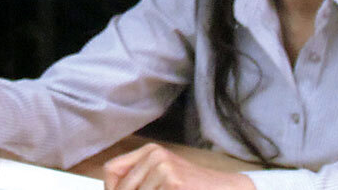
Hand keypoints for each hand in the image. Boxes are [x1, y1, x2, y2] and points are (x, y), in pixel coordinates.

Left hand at [103, 143, 255, 189]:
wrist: (226, 188)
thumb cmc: (194, 186)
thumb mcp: (163, 176)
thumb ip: (139, 180)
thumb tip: (114, 189)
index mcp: (149, 151)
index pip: (111, 170)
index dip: (112, 188)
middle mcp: (154, 155)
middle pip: (122, 188)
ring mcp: (164, 167)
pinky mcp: (173, 182)